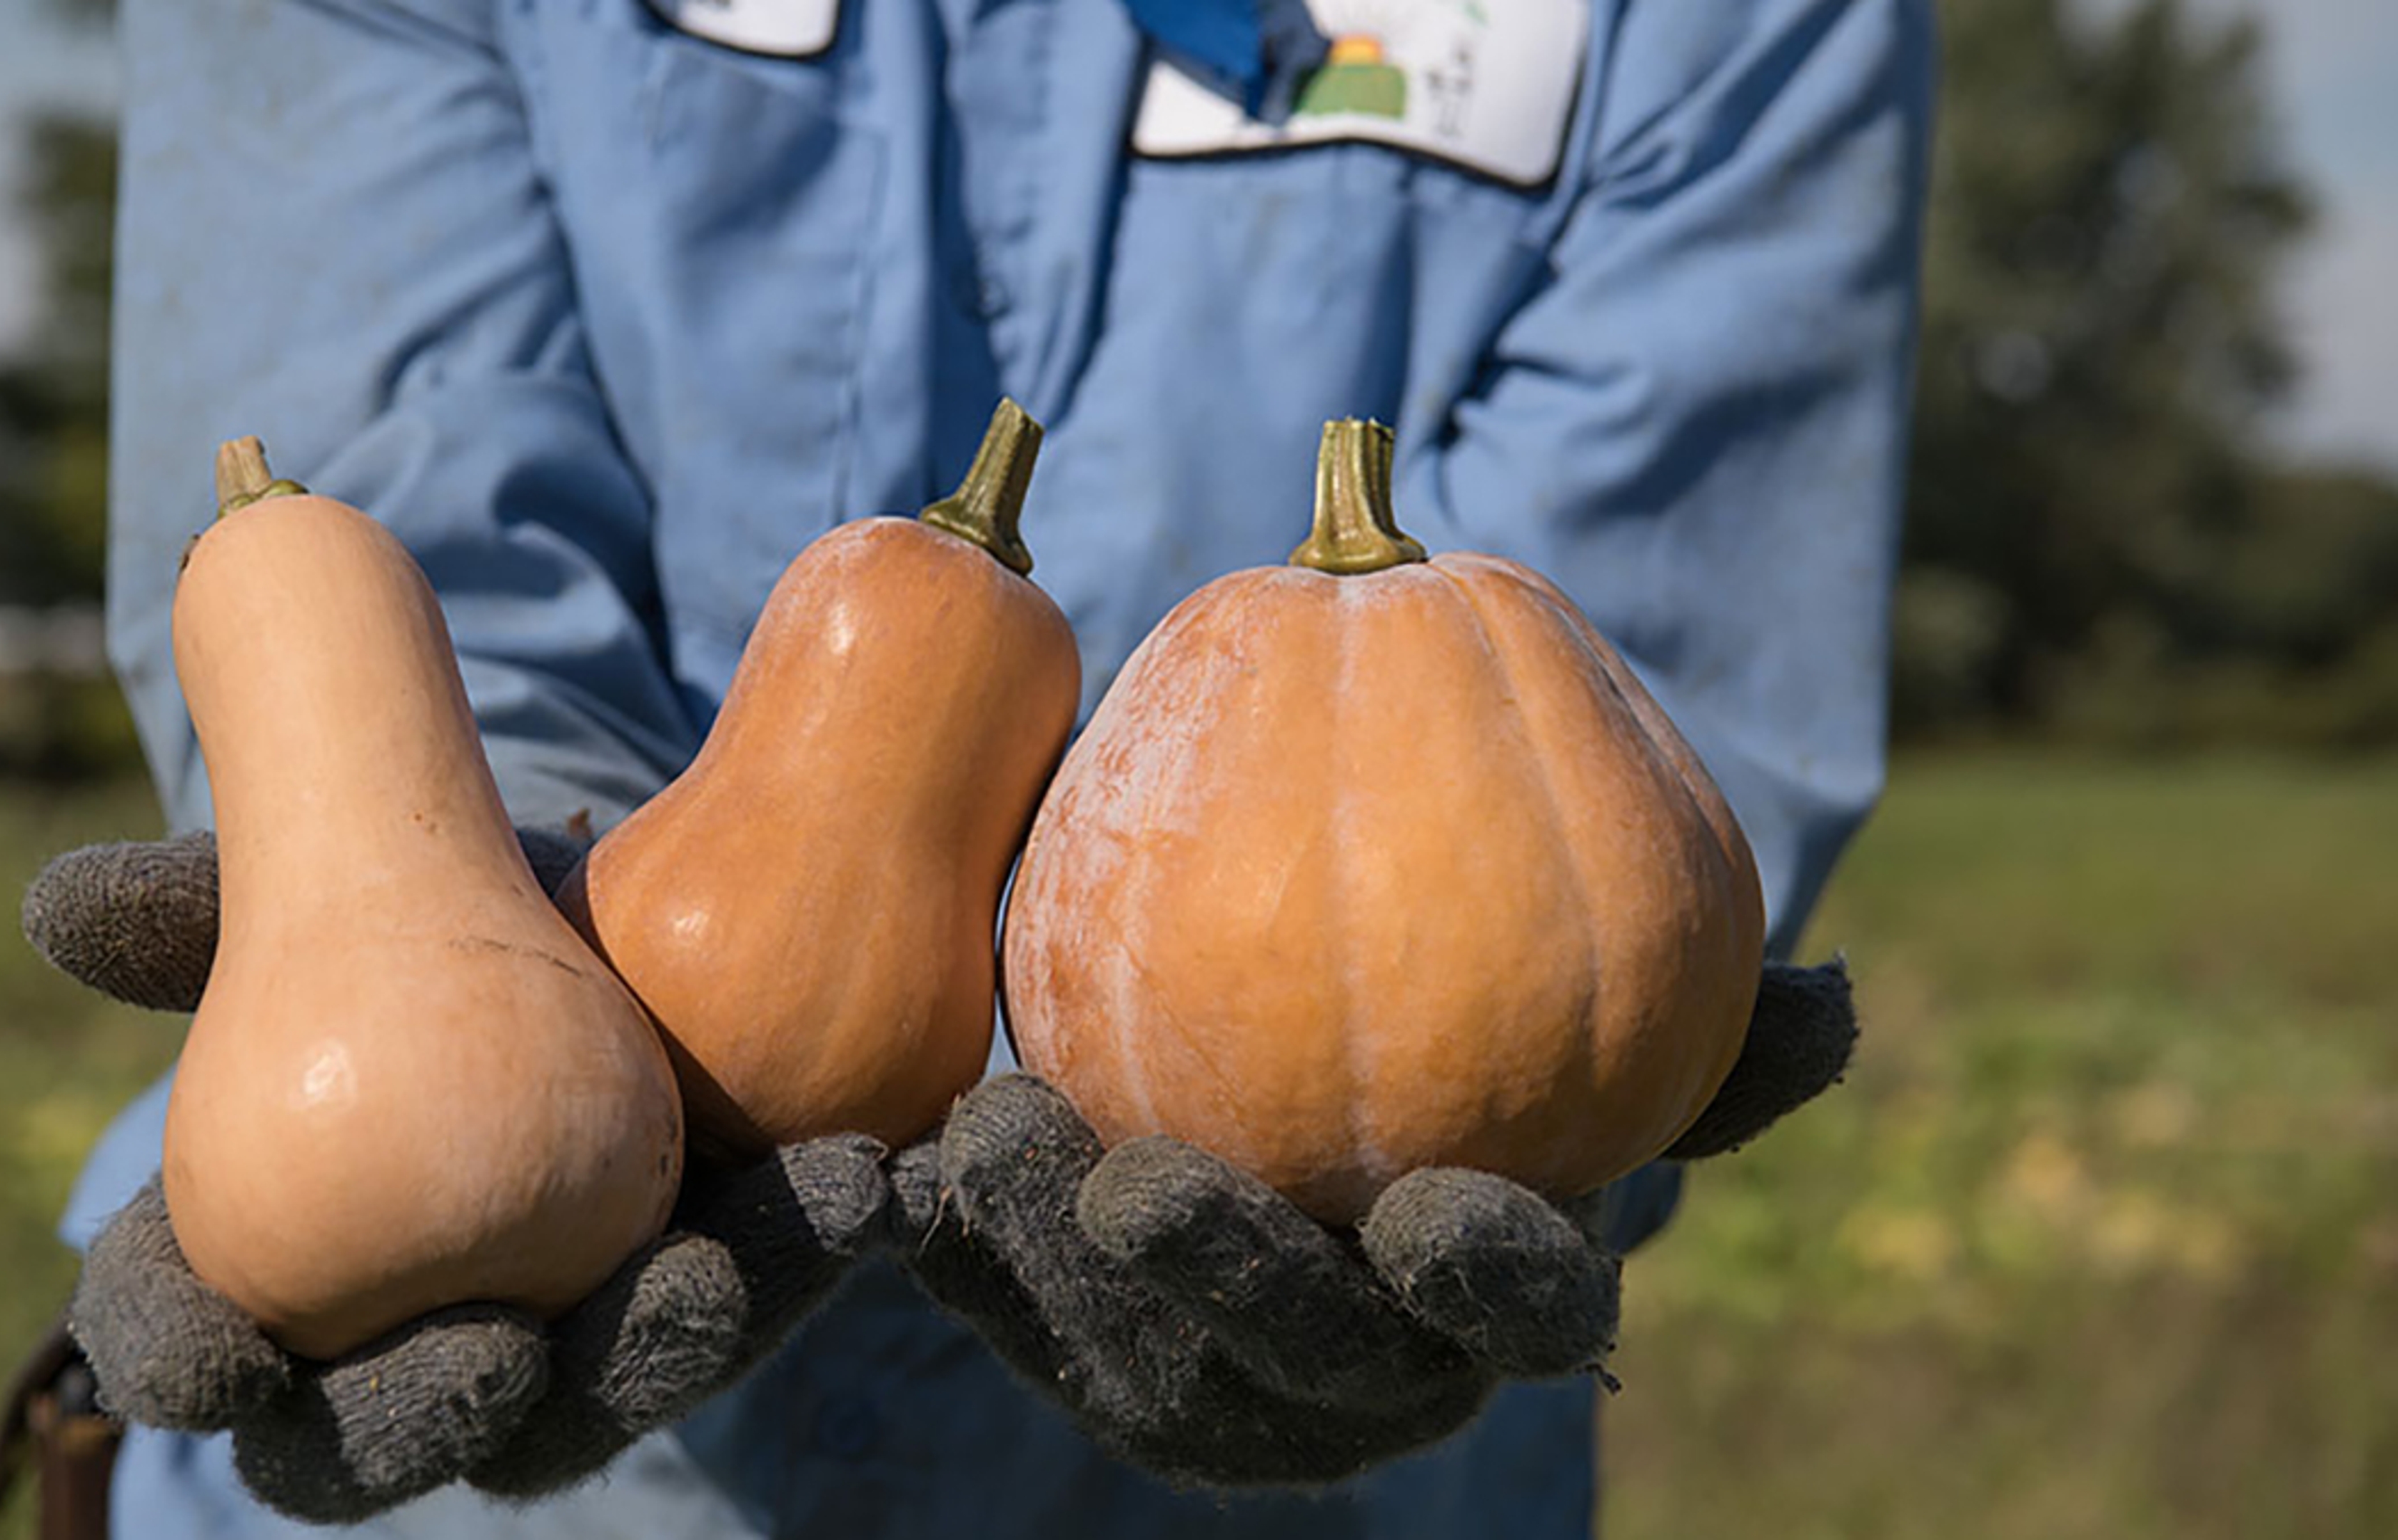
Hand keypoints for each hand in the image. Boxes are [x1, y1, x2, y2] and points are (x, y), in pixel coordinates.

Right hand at [23, 830, 888, 1520]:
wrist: (625, 924)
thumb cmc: (430, 931)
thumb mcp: (339, 901)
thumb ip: (213, 907)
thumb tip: (63, 902)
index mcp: (265, 1273)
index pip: (186, 1347)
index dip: (187, 1364)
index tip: (225, 1354)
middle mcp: (402, 1349)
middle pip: (383, 1439)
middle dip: (433, 1415)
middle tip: (494, 1354)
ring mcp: (563, 1355)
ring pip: (592, 1399)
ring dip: (653, 1348)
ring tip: (707, 1277)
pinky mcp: (707, 1313)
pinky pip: (757, 1302)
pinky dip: (805, 1250)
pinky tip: (866, 1184)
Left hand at [889, 960, 1856, 1488]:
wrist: (1301, 1135)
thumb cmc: (1469, 1093)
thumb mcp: (1586, 1057)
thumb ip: (1703, 1048)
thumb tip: (1837, 999)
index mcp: (1480, 1310)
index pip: (1511, 1320)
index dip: (1487, 1283)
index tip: (1443, 1212)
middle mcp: (1345, 1373)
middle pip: (1292, 1355)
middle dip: (1222, 1286)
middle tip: (1143, 1187)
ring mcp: (1201, 1379)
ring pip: (1128, 1349)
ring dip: (1051, 1258)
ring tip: (988, 1139)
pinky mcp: (1071, 1348)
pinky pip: (1006, 1317)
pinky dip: (960, 1255)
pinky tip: (908, 1173)